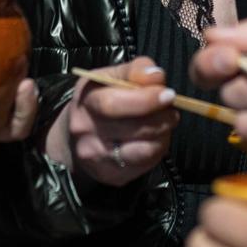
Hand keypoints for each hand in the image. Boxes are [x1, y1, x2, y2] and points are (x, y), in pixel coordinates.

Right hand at [44, 57, 176, 185]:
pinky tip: (155, 139)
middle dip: (160, 117)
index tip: (168, 94)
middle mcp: (85, 130)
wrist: (75, 138)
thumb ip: (136, 71)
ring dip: (162, 134)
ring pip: (142, 149)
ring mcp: (96, 156)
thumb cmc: (101, 100)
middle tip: (172, 111)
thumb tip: (157, 76)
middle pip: (131, 127)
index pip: (114, 103)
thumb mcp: (113, 77)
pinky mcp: (111, 175)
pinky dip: (157, 149)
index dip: (146, 99)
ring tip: (165, 123)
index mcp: (86, 99)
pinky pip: (144, 164)